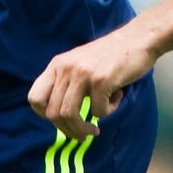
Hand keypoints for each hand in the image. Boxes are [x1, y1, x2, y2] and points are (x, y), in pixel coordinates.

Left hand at [27, 23, 158, 140]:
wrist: (138, 38)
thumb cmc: (110, 56)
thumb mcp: (79, 64)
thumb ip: (66, 83)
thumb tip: (58, 119)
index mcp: (57, 64)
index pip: (34, 98)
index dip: (45, 116)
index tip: (62, 121)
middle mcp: (65, 67)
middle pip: (52, 113)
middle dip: (67, 130)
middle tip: (82, 134)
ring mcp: (82, 73)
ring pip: (69, 116)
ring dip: (83, 130)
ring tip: (95, 130)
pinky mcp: (101, 79)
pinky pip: (98, 111)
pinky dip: (108, 112)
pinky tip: (116, 97)